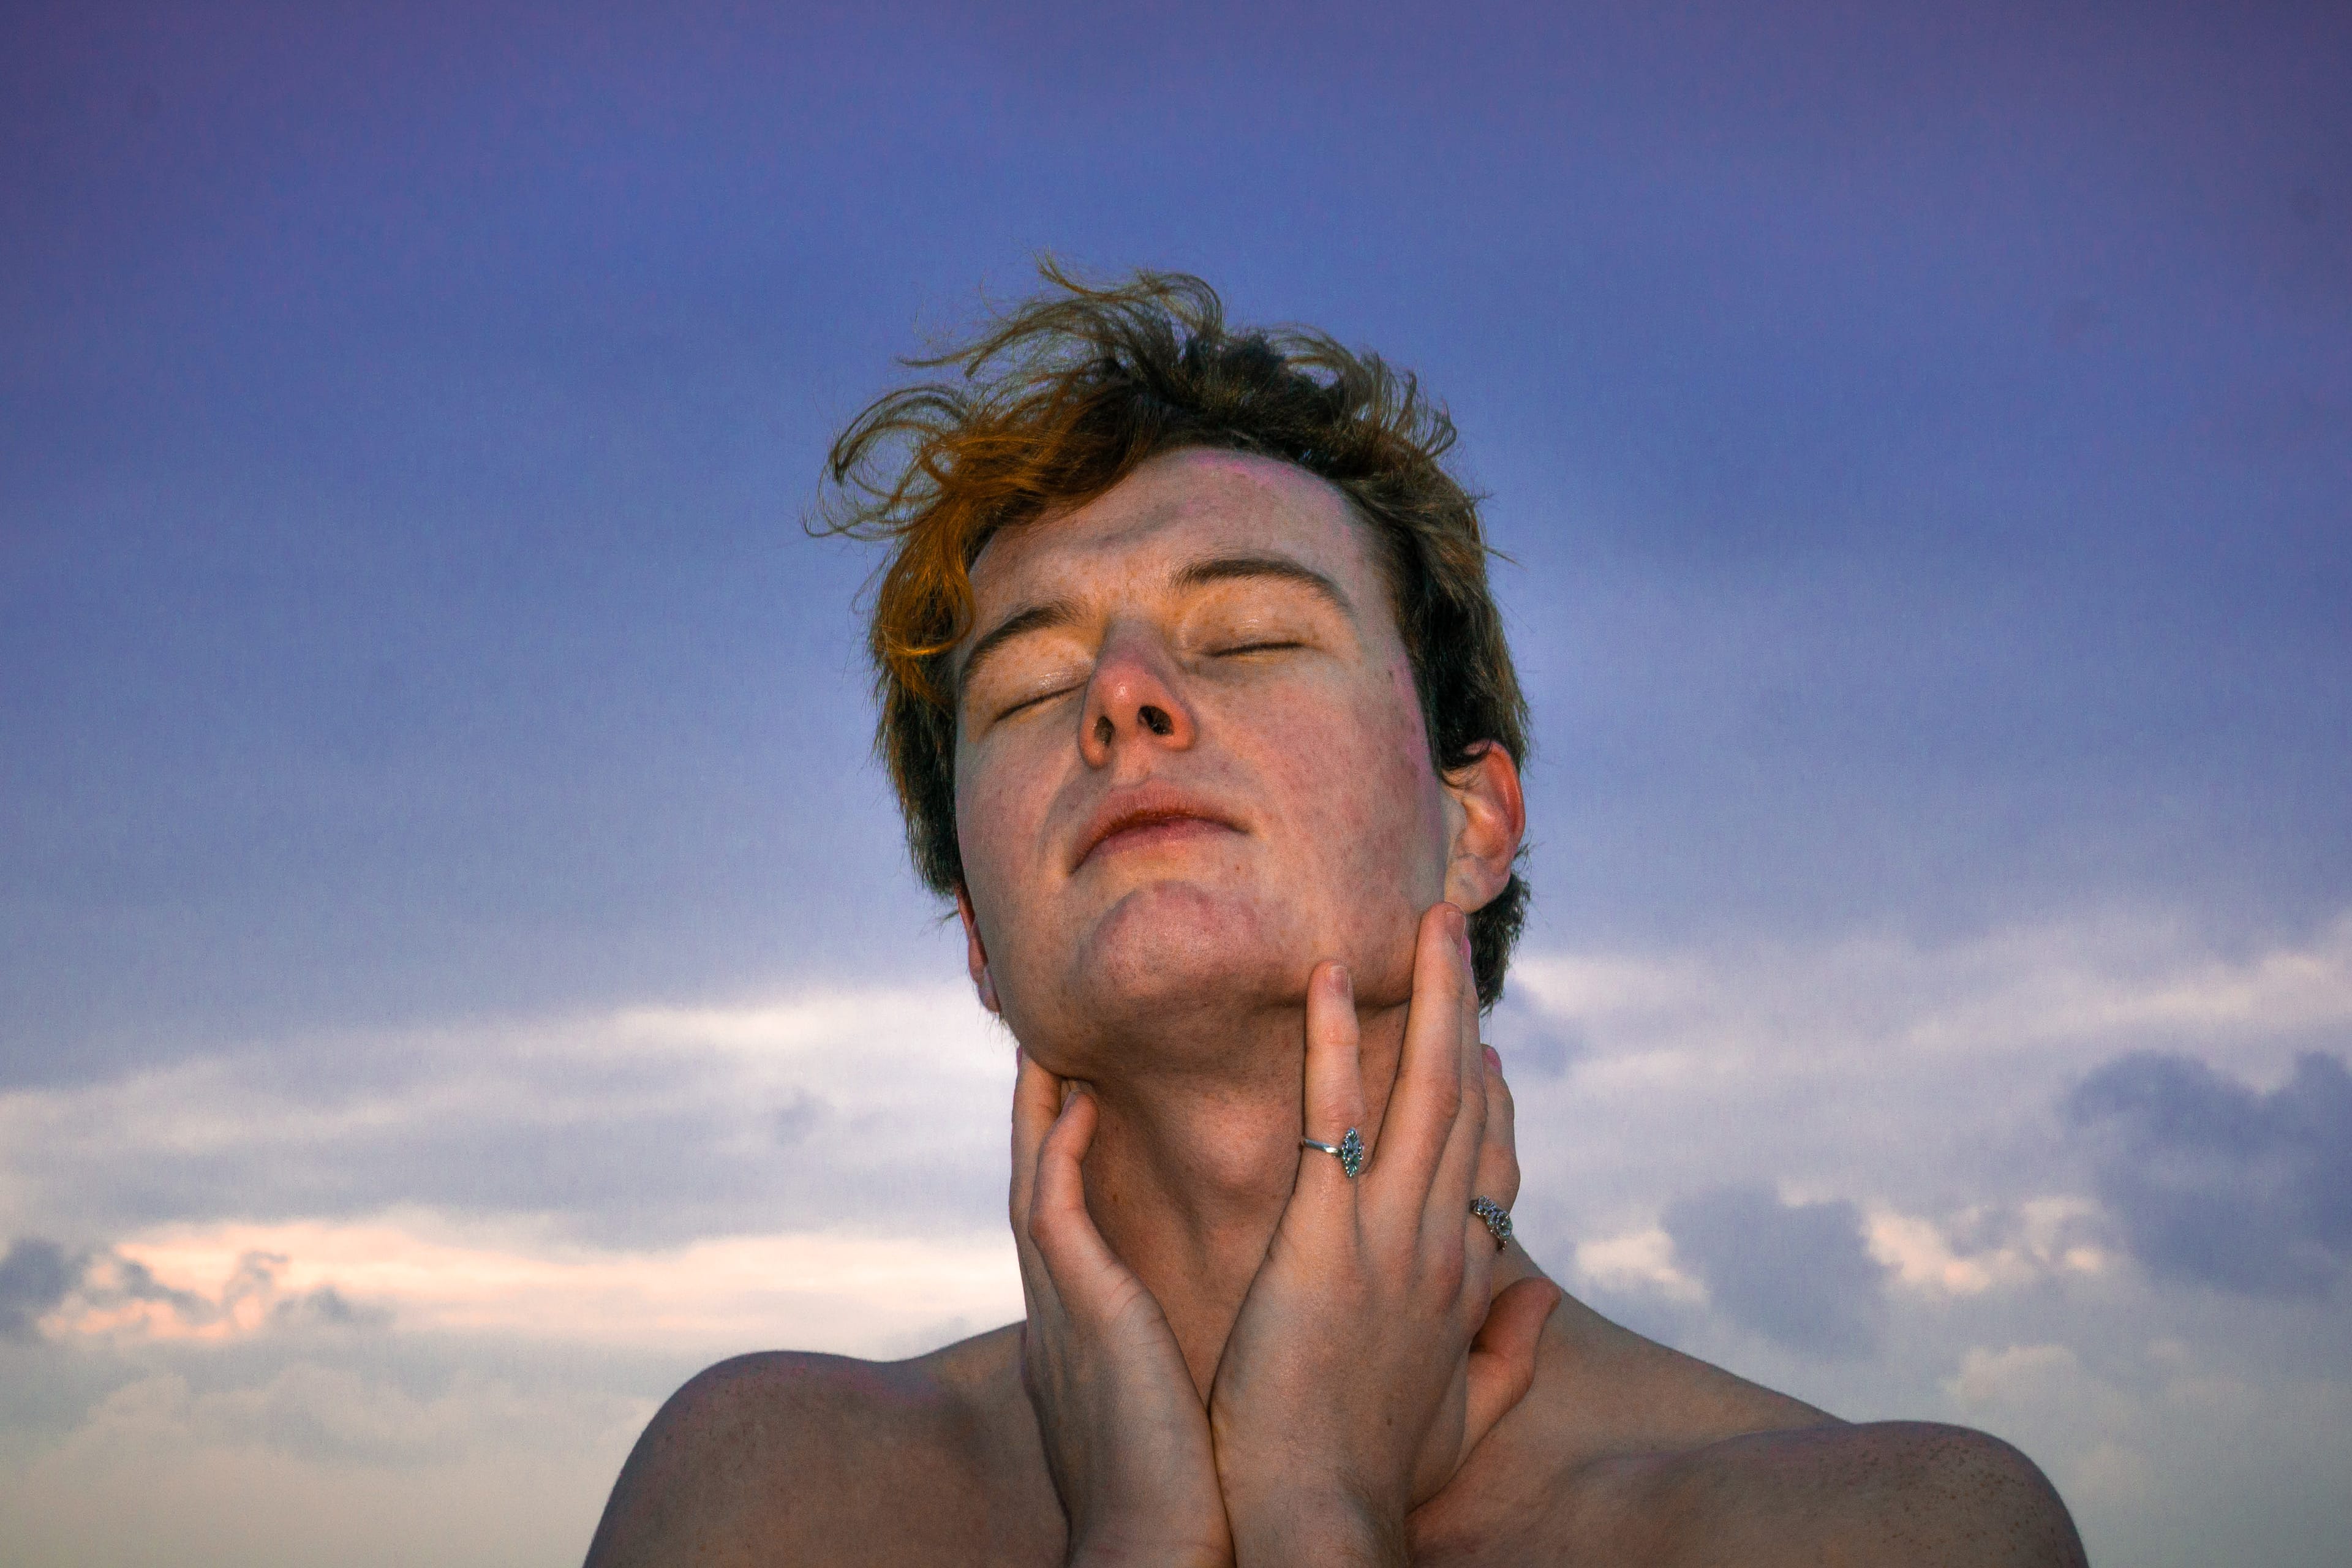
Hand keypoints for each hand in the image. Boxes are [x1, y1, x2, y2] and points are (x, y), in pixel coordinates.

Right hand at [1011, 1050, 1234, 1567]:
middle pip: (1045, 1183)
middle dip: (1041, 1112)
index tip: (1089, 1091)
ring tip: (1044, 1037)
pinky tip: (1074, 1101)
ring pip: (1037, 1183)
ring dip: (1037, 1109)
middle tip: (1045, 1038)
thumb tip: (1246, 1319)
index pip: (1081, 1216)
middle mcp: (1068, 1310)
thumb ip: (1189, 1351)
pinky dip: (1057, 1158)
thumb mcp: (1183, 1402)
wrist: (1164, 1560)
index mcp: (1095, 1327)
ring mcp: (1064, 1312)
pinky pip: (1055, 1219)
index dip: (1078, 1153)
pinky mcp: (1080, 1321)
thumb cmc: (1190, 1496)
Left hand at [1207, 903, 1561, 1566]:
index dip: (1494, 1099)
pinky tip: (1330, 978)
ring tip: (1426, 919)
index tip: (1486, 1043)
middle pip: (1466, 1108)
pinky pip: (1335, 1118)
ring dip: (1431, 998)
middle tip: (1452, 932)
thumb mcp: (1462, 1418)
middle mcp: (1438, 1247)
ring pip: (1426, 1093)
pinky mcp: (1323, 1240)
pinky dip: (1339, 1042)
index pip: (1490, 1168)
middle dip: (1465, 1012)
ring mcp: (1387, 1238)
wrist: (1318, 1524)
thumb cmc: (1373, 1480)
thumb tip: (1548, 1293)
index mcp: (1461, 1287)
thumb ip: (1511, 1352)